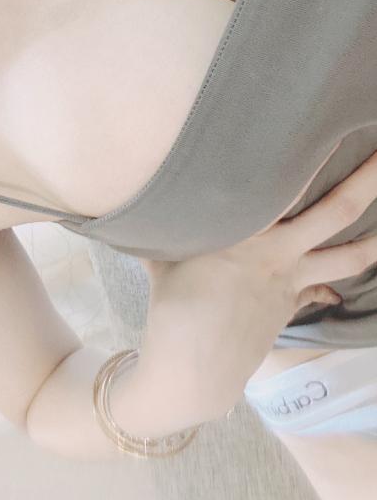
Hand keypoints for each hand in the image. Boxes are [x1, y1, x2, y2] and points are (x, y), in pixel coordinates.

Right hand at [137, 147, 376, 417]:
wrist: (193, 372)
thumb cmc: (171, 310)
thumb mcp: (164, 259)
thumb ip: (168, 230)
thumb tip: (144, 206)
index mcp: (245, 232)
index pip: (288, 184)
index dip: (315, 156)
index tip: (332, 127)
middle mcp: (279, 251)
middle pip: (337, 211)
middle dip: (367, 181)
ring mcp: (293, 281)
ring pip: (350, 256)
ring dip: (376, 239)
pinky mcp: (294, 305)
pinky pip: (325, 284)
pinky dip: (333, 278)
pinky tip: (339, 278)